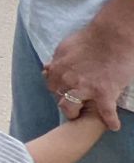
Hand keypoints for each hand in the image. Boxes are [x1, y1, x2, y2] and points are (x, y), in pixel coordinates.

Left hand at [44, 12, 133, 129]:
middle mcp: (67, 80)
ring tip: (86, 116)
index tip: (68, 92)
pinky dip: (110, 121)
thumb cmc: (91, 38)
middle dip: (66, 103)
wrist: (113, 36)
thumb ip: (57, 60)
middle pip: (59, 99)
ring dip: (76, 114)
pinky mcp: (104, 92)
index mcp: (58, 69)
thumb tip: (48, 67)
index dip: (60, 90)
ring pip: (70, 109)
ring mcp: (85, 88)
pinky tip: (113, 125)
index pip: (51, 86)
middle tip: (77, 104)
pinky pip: (106, 113)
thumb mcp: (65, 46)